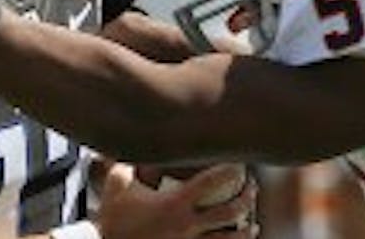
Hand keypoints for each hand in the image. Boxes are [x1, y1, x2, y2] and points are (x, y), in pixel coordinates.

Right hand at [95, 161, 256, 238]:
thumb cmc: (113, 219)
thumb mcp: (118, 185)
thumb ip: (128, 158)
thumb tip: (129, 134)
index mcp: (175, 203)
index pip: (212, 183)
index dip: (231, 170)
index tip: (240, 162)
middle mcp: (186, 226)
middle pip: (230, 212)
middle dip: (246, 199)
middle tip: (251, 188)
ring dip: (244, 231)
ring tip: (251, 224)